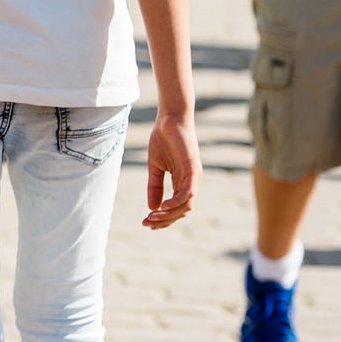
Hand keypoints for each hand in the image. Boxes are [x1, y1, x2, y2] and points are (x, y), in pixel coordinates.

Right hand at [144, 112, 199, 228]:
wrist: (170, 118)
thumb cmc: (164, 139)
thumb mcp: (155, 166)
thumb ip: (154, 186)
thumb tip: (152, 208)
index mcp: (183, 182)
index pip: (176, 208)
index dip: (163, 218)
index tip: (146, 222)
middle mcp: (191, 183)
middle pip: (181, 211)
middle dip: (164, 221)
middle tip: (147, 223)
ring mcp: (193, 177)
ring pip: (185, 206)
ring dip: (169, 215)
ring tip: (152, 217)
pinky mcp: (193, 170)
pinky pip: (187, 193)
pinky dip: (175, 202)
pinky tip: (162, 207)